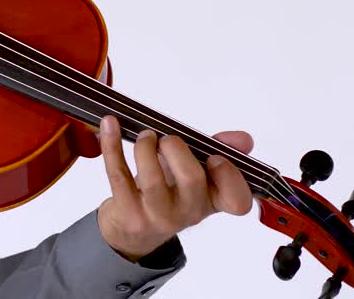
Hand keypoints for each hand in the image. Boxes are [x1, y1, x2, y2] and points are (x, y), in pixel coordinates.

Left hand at [96, 115, 253, 260]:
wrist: (133, 228)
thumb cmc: (169, 191)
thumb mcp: (197, 172)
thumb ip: (220, 150)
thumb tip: (243, 139)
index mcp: (212, 200)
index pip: (237, 201)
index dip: (230, 177)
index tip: (216, 157)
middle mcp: (188, 211)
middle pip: (191, 179)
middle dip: (177, 149)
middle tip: (167, 140)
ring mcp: (157, 215)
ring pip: (152, 179)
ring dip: (146, 147)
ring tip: (145, 137)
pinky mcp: (128, 212)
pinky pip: (117, 175)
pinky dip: (112, 145)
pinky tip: (110, 124)